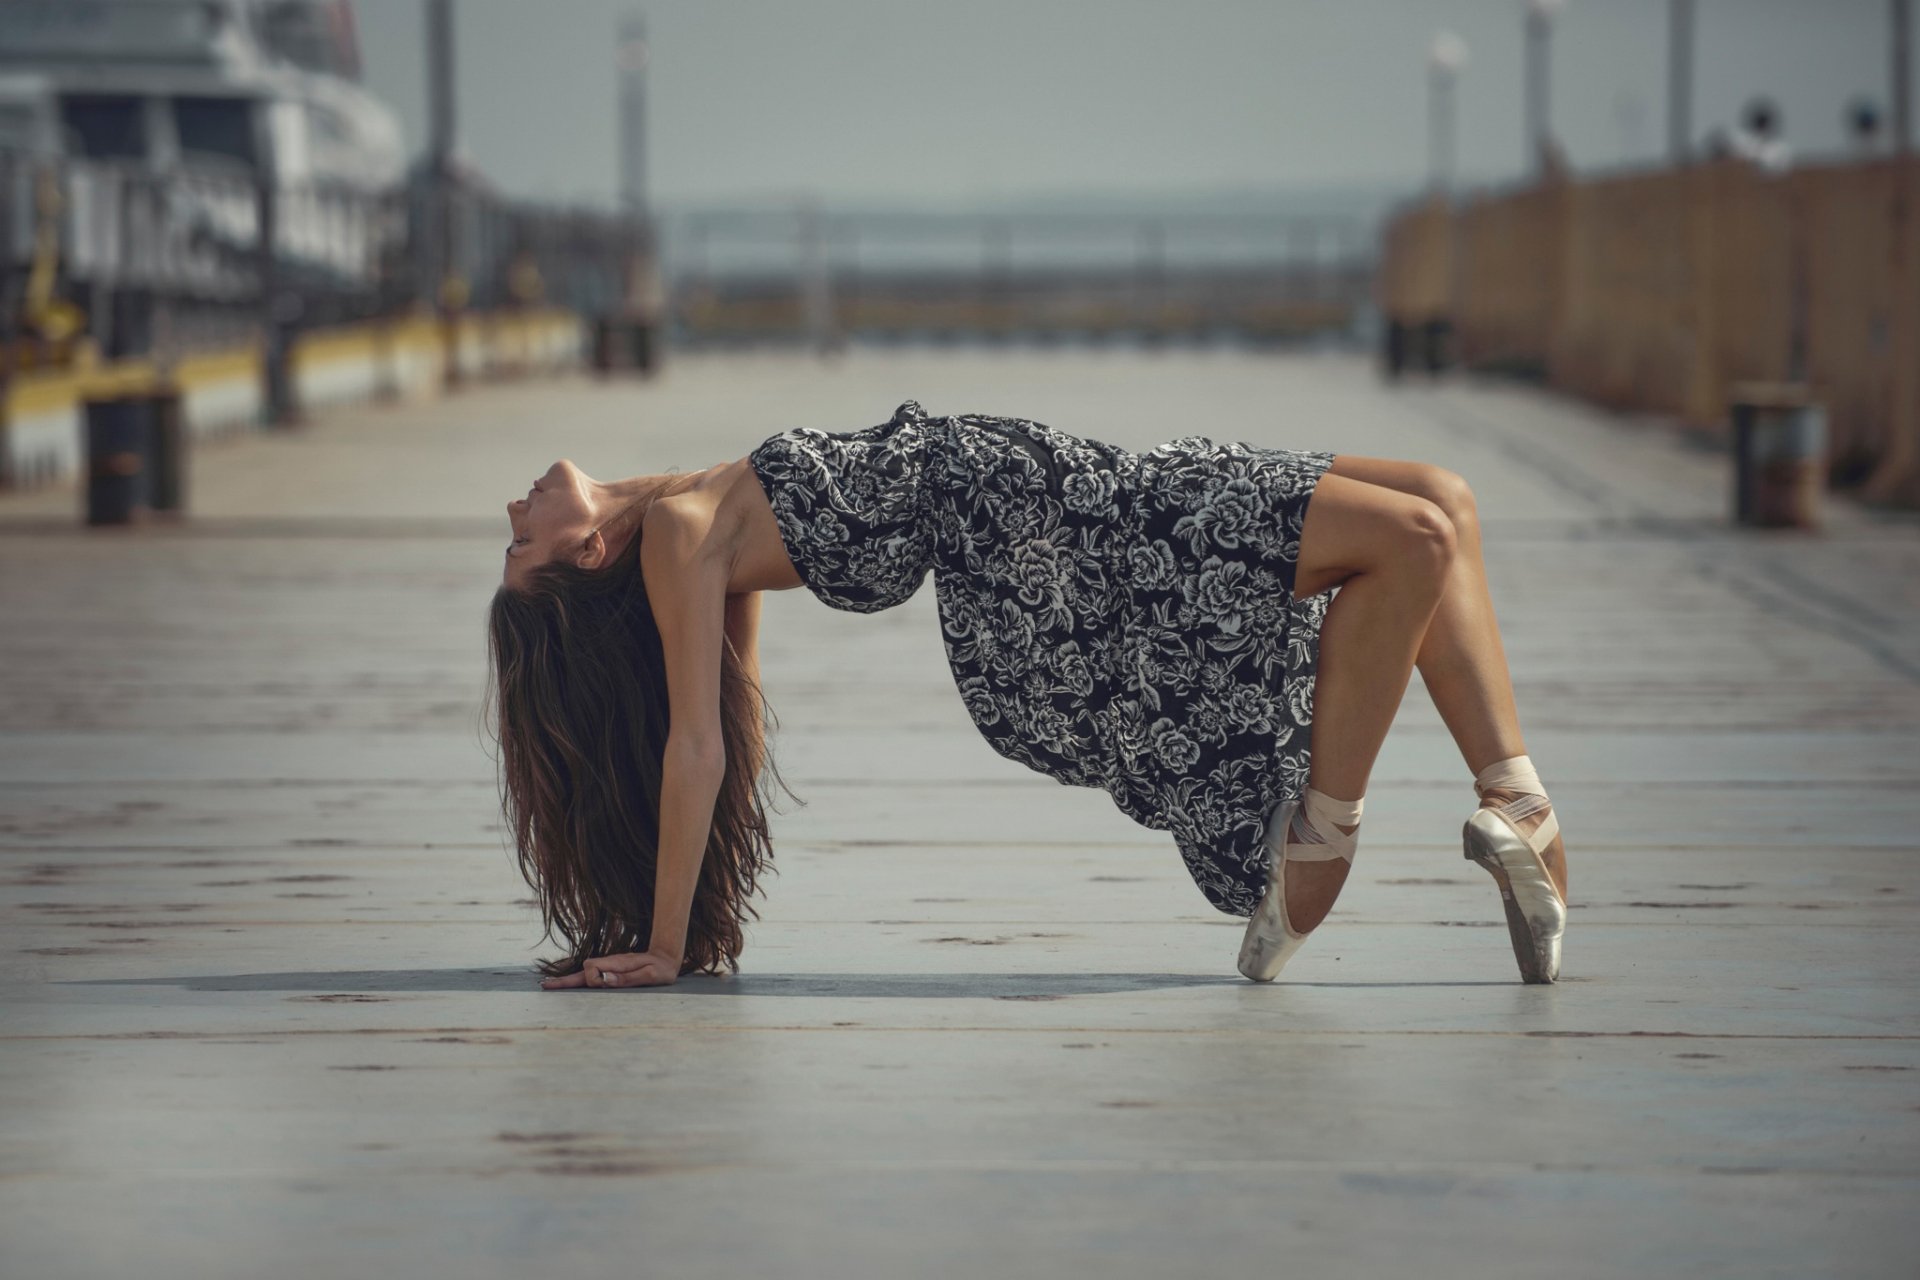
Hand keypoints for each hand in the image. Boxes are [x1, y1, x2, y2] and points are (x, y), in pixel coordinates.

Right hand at [541, 949, 682, 990]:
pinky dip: (574, 982)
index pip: (592, 968)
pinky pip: (589, 979)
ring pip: (583, 975)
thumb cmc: (660, 969)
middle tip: (543, 986)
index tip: (601, 982)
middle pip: (582, 972)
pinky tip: (562, 986)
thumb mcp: (649, 975)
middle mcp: (609, 965)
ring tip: (545, 985)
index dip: (593, 977)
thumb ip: (628, 978)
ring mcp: (608, 969)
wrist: (666, 957)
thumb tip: (605, 979)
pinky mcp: (610, 973)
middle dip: (565, 981)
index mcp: (616, 964)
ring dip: (565, 982)